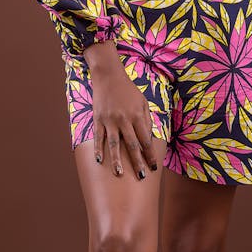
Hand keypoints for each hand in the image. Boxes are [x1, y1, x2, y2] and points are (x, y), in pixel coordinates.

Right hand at [84, 42, 156, 178]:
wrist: (109, 76)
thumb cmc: (128, 90)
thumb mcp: (142, 101)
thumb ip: (146, 119)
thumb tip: (148, 137)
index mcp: (137, 116)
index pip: (145, 140)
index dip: (149, 155)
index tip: (153, 167)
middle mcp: (124, 120)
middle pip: (132, 145)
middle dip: (137, 162)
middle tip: (141, 176)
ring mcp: (110, 120)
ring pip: (114, 144)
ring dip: (117, 160)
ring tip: (120, 173)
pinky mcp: (98, 119)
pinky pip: (99, 137)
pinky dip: (99, 149)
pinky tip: (100, 161)